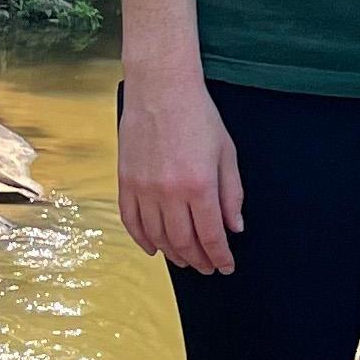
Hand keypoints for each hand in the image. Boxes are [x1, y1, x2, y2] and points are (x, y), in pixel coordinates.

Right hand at [119, 74, 244, 273]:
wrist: (161, 91)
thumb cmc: (199, 117)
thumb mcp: (226, 153)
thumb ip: (232, 193)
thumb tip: (235, 227)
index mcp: (199, 185)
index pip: (211, 235)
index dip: (220, 256)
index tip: (226, 267)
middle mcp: (169, 193)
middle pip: (183, 241)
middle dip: (199, 259)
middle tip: (208, 267)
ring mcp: (143, 190)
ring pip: (157, 237)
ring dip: (173, 254)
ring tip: (186, 260)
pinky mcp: (125, 183)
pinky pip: (132, 222)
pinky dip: (143, 240)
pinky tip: (155, 248)